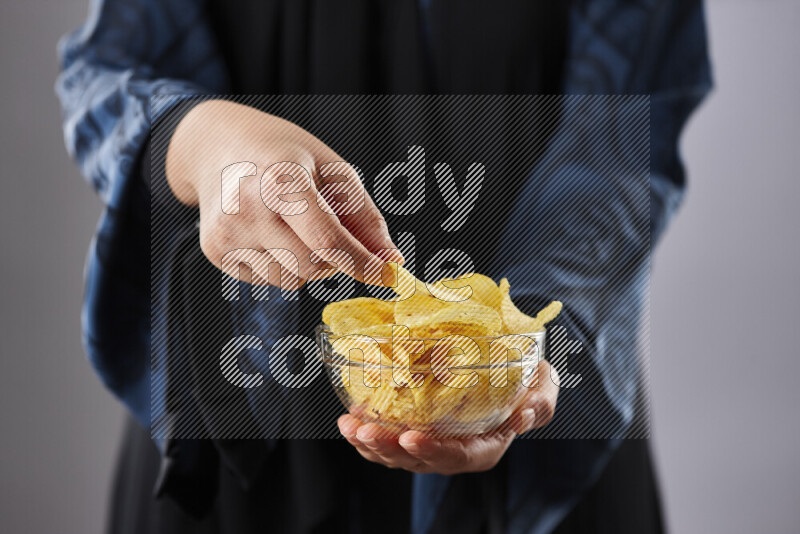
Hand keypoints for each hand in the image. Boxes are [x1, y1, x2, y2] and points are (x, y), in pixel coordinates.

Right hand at [166, 99, 402, 286]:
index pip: (326, 239)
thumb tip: (392, 262)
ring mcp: (227, 233)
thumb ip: (366, 220)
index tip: (389, 275)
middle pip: (312, 265)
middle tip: (325, 226)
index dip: (362, 263)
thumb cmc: (284, 155)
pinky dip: (281, 265)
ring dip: (306, 264)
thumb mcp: (334, 171)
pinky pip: (268, 281)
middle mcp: (248, 208)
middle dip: (333, 258)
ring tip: (291, 226)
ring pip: (291, 280)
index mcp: (281, 179)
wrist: (220, 146)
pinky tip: (268, 234)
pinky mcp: (216, 251)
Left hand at [337, 360, 558, 474]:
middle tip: (364, 430)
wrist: (512, 374)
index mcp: (484, 448)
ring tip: (349, 425)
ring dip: (369, 444)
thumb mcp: (543, 388)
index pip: (457, 456)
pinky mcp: (416, 432)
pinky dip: (367, 434)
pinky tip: (350, 419)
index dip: (432, 451)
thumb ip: (539, 404)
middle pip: (418, 460)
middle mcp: (455, 453)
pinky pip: (388, 442)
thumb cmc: (528, 382)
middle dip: (387, 449)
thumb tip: (521, 418)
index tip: (409, 438)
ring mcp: (432, 445)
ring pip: (397, 455)